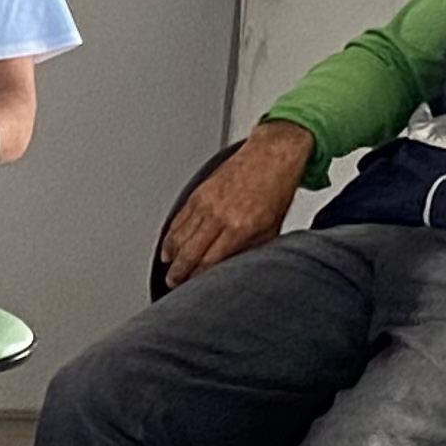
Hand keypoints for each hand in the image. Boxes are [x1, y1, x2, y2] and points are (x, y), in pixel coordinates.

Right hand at [159, 120, 313, 287]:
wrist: (272, 156)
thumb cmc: (276, 189)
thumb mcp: (271, 229)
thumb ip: (251, 250)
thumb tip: (235, 269)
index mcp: (240, 229)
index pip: (208, 263)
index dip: (197, 280)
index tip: (193, 289)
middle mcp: (219, 217)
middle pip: (188, 254)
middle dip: (178, 274)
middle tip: (173, 284)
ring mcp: (205, 205)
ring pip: (178, 238)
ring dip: (172, 258)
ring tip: (170, 270)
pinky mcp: (198, 194)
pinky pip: (177, 221)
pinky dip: (170, 237)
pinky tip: (169, 248)